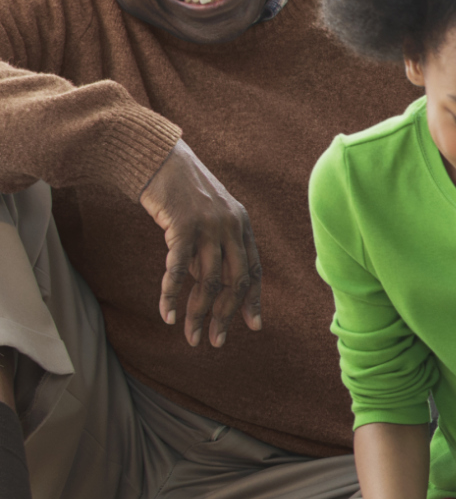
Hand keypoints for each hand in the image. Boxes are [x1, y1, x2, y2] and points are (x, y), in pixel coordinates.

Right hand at [138, 140, 262, 347]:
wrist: (159, 157)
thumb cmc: (181, 190)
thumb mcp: (209, 216)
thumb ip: (214, 246)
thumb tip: (212, 284)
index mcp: (243, 225)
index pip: (254, 271)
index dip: (254, 300)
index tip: (254, 326)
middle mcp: (232, 227)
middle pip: (235, 281)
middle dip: (226, 316)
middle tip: (216, 341)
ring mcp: (209, 226)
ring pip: (208, 281)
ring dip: (199, 313)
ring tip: (191, 337)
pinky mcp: (182, 226)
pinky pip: (178, 269)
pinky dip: (173, 295)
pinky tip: (168, 315)